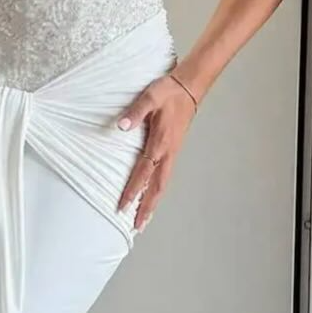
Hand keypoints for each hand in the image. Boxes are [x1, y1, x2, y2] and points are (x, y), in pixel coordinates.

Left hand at [115, 70, 198, 229]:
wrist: (190, 86)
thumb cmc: (168, 91)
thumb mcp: (150, 97)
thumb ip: (135, 112)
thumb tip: (120, 126)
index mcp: (160, 143)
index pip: (143, 173)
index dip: (133, 191)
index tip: (123, 206)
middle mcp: (167, 152)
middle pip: (157, 188)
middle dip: (147, 207)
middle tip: (137, 226)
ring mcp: (172, 153)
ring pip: (163, 184)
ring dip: (154, 202)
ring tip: (144, 218)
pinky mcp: (173, 150)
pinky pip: (165, 176)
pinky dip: (158, 190)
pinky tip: (153, 196)